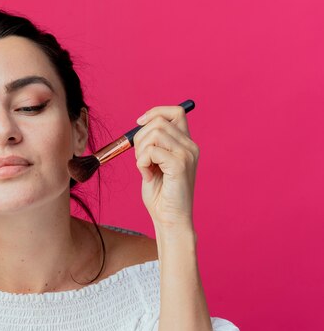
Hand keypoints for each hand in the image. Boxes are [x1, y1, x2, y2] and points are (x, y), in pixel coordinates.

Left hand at [133, 105, 198, 229]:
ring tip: (145, 168)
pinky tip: (147, 176)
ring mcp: (186, 155)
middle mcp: (190, 146)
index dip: (155, 112)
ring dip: (140, 151)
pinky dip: (142, 163)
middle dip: (140, 137)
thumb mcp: (155, 163)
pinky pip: (151, 151)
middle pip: (159, 121)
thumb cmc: (161, 194)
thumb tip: (141, 125)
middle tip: (140, 159)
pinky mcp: (179, 165)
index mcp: (186, 144)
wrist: (170, 219)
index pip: (175, 111)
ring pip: (154, 133)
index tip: (139, 123)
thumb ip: (153, 144)